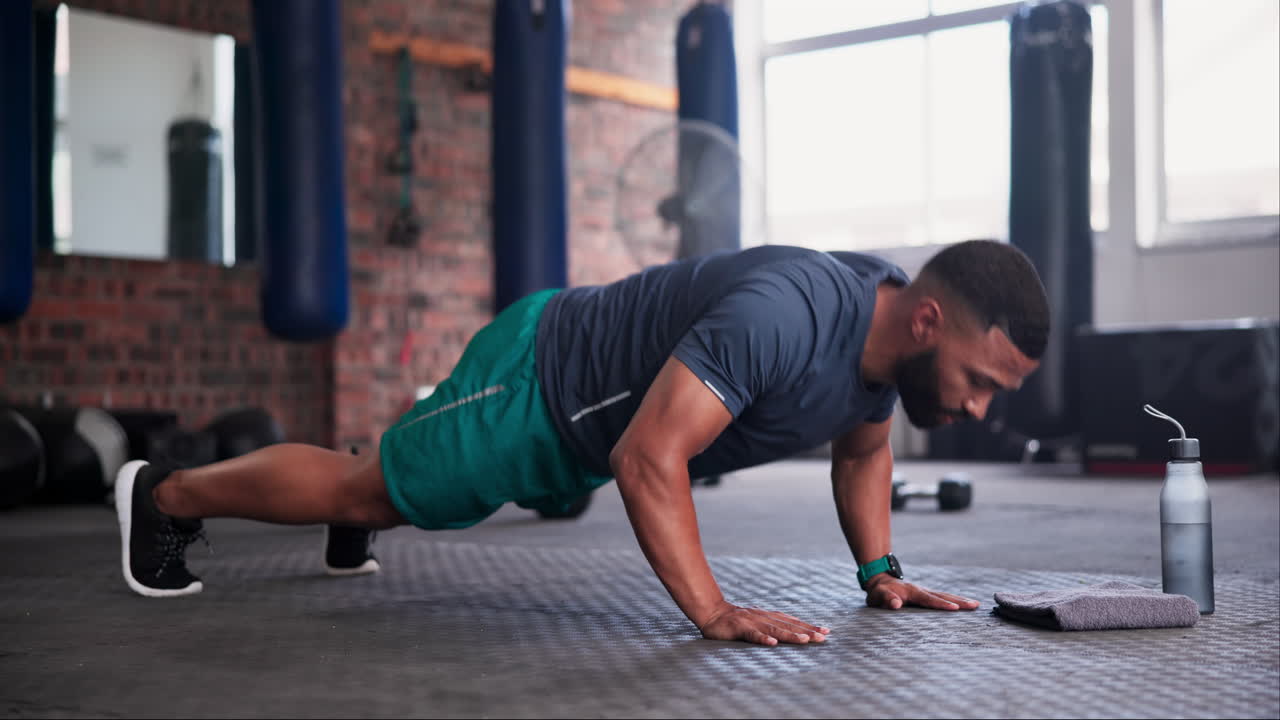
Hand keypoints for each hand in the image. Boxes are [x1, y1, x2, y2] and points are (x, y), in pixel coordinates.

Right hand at [697, 602, 830, 645]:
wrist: (711, 613)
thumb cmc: (735, 621)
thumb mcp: (756, 622)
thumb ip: (770, 627)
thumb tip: (790, 633)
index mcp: (768, 616)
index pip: (792, 621)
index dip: (808, 626)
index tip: (825, 631)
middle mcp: (763, 617)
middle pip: (787, 624)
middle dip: (806, 630)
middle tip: (823, 636)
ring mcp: (751, 622)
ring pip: (774, 629)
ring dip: (790, 635)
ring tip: (805, 640)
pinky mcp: (739, 628)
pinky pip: (752, 635)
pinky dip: (763, 639)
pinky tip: (772, 644)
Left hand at [863, 575, 979, 610]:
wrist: (880, 581)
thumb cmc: (879, 592)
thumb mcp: (878, 596)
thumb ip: (886, 599)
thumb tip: (895, 604)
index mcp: (912, 592)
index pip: (929, 599)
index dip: (941, 604)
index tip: (955, 608)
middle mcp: (921, 590)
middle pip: (943, 595)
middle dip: (959, 601)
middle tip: (975, 605)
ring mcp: (925, 592)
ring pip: (945, 595)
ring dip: (960, 600)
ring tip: (976, 604)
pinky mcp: (926, 595)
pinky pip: (942, 597)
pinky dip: (954, 600)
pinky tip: (964, 605)